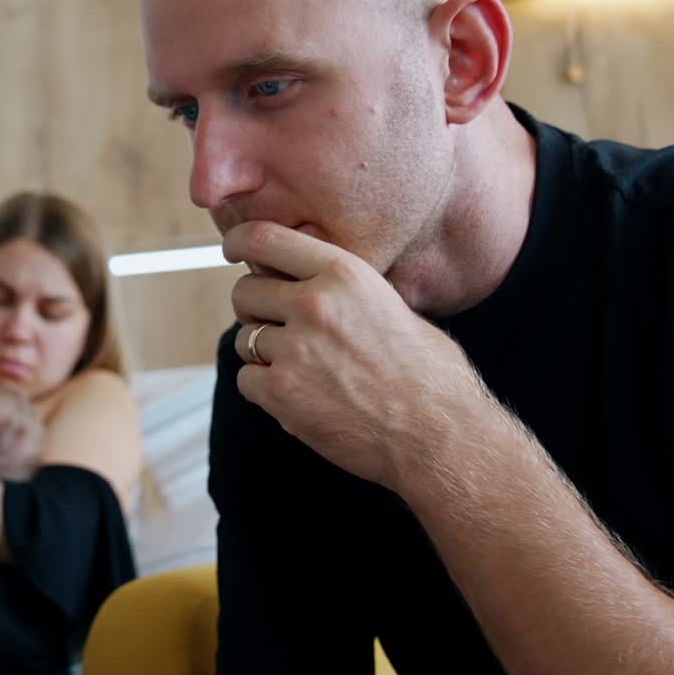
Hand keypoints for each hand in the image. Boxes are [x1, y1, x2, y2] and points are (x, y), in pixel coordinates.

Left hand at [224, 221, 492, 494]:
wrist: (439, 435)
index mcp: (344, 274)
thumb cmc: (429, 375)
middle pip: (244, 292)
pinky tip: (299, 397)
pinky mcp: (281, 392)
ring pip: (244, 339)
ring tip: (304, 371)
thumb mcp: (392, 306)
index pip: (265, 239)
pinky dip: (264, 390)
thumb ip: (344, 291)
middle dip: (254, 309)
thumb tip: (305, 282)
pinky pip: (247, 380)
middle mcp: (314, 304)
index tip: (233, 249)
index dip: (240, 242)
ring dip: (264, 354)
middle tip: (277, 328)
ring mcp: (295, 348)